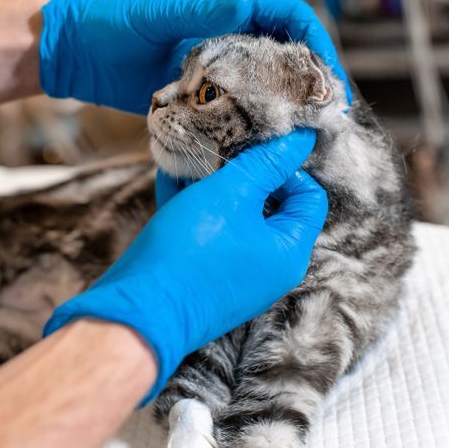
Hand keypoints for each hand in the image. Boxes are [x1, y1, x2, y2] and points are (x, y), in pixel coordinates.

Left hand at [39, 0, 349, 113]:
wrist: (82, 54)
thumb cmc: (116, 25)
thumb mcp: (158, 16)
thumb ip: (199, 11)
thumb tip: (243, 1)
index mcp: (232, 7)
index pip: (292, 18)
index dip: (317, 43)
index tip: (329, 76)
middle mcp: (234, 34)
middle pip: (289, 55)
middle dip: (312, 81)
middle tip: (327, 115)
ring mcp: (222, 68)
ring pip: (270, 84)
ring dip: (289, 106)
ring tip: (307, 135)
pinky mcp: (207, 96)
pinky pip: (242, 109)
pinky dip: (258, 125)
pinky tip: (267, 147)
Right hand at [43, 129, 327, 402]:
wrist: (139, 309)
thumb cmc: (191, 250)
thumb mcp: (232, 193)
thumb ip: (269, 163)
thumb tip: (303, 138)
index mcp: (289, 251)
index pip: (309, 197)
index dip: (287, 166)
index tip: (256, 149)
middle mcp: (267, 267)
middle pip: (269, 205)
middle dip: (243, 170)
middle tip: (220, 144)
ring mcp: (234, 273)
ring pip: (231, 215)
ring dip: (213, 182)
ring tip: (190, 152)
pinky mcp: (203, 275)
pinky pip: (206, 230)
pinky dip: (192, 202)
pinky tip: (169, 174)